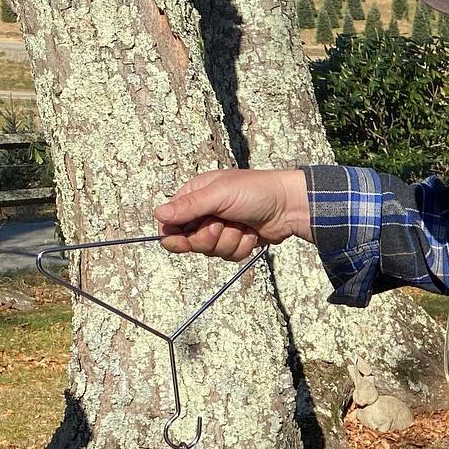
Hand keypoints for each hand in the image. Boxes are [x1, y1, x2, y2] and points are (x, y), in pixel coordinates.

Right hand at [154, 167, 311, 258]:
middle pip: (189, 242)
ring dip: (230, 241)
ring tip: (243, 225)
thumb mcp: (219, 195)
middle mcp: (204, 213)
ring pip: (211, 251)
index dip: (174, 235)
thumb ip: (189, 206)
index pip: (170, 222)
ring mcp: (220, 229)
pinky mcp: (235, 242)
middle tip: (222, 224)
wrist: (289, 206)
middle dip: (209, 237)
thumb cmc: (256, 192)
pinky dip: (242, 247)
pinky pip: (229, 256)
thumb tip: (158, 214)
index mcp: (195, 196)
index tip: (181, 241)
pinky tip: (252, 234)